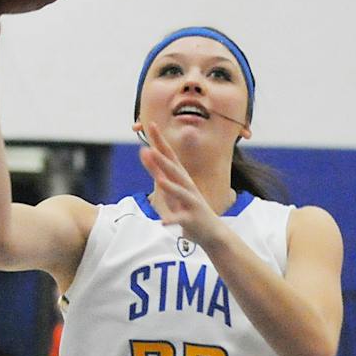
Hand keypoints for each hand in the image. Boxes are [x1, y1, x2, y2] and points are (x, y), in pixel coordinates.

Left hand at [138, 123, 224, 246]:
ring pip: (181, 193)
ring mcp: (191, 203)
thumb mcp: (170, 187)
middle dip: (163, 160)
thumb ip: (156, 170)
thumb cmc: (188, 207)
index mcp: (181, 178)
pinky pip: (181, 220)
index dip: (160, 141)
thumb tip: (143, 150)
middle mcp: (187, 187)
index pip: (169, 156)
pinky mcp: (192, 219)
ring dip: (171, 187)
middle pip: (174, 171)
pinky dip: (172, 221)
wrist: (212, 231)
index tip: (151, 124)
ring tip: (160, 180)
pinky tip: (163, 222)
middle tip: (151, 147)